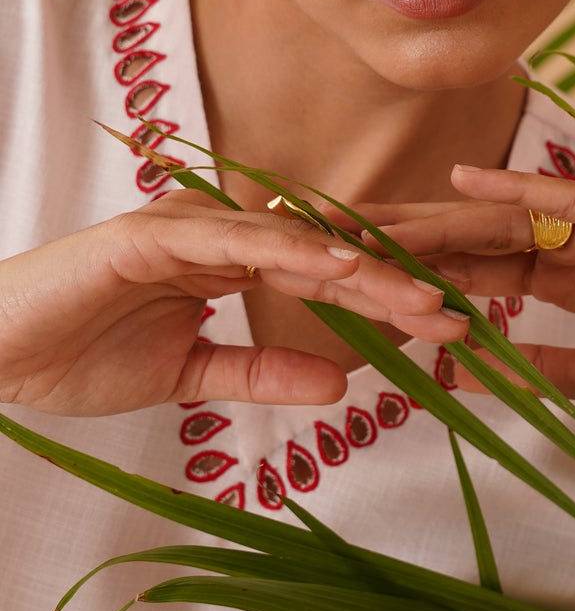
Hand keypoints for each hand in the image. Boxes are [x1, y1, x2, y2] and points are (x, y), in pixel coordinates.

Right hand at [0, 190, 468, 417]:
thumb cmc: (78, 357)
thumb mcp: (190, 377)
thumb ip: (262, 373)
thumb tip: (343, 382)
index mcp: (229, 263)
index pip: (327, 278)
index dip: (389, 299)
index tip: (448, 330)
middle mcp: (218, 236)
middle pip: (326, 255)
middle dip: (395, 283)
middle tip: (460, 314)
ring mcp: (188, 228)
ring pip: (295, 243)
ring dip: (362, 269)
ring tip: (422, 297)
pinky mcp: (154, 234)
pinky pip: (236, 241)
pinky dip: (292, 251)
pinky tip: (342, 268)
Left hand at [365, 166, 574, 424]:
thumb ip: (550, 371)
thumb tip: (469, 371)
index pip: (480, 274)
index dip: (417, 272)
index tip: (352, 274)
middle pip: (474, 237)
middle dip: (402, 236)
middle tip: (329, 232)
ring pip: (502, 216)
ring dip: (434, 215)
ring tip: (365, 214)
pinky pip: (565, 196)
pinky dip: (516, 187)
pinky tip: (456, 182)